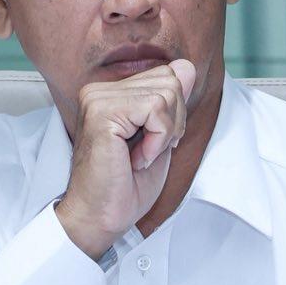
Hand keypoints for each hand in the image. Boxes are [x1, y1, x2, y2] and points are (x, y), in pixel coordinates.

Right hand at [54, 59, 197, 257]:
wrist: (101, 217)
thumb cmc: (125, 186)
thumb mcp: (161, 137)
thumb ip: (172, 102)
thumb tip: (187, 67)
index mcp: (111, 93)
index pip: (168, 75)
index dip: (175, 114)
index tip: (155, 143)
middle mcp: (100, 90)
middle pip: (171, 80)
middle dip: (173, 121)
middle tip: (148, 151)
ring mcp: (98, 99)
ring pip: (166, 94)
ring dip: (164, 133)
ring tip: (140, 156)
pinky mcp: (102, 113)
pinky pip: (155, 109)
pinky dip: (157, 140)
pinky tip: (137, 159)